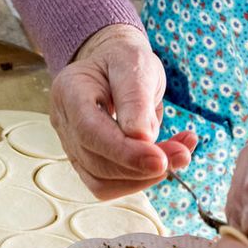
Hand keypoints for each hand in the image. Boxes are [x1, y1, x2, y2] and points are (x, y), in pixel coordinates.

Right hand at [50, 24, 198, 199]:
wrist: (116, 67)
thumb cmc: (125, 61)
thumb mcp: (136, 65)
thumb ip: (136, 100)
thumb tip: (142, 140)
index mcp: (70, 91)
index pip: (90, 132)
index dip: (124, 152)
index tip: (160, 160)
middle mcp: (64, 122)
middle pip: (97, 161)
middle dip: (142, 166)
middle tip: (182, 154)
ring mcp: (72, 146)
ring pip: (102, 181)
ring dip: (144, 177)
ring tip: (179, 154)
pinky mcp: (87, 163)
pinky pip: (109, 185)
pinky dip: (140, 179)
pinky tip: (164, 160)